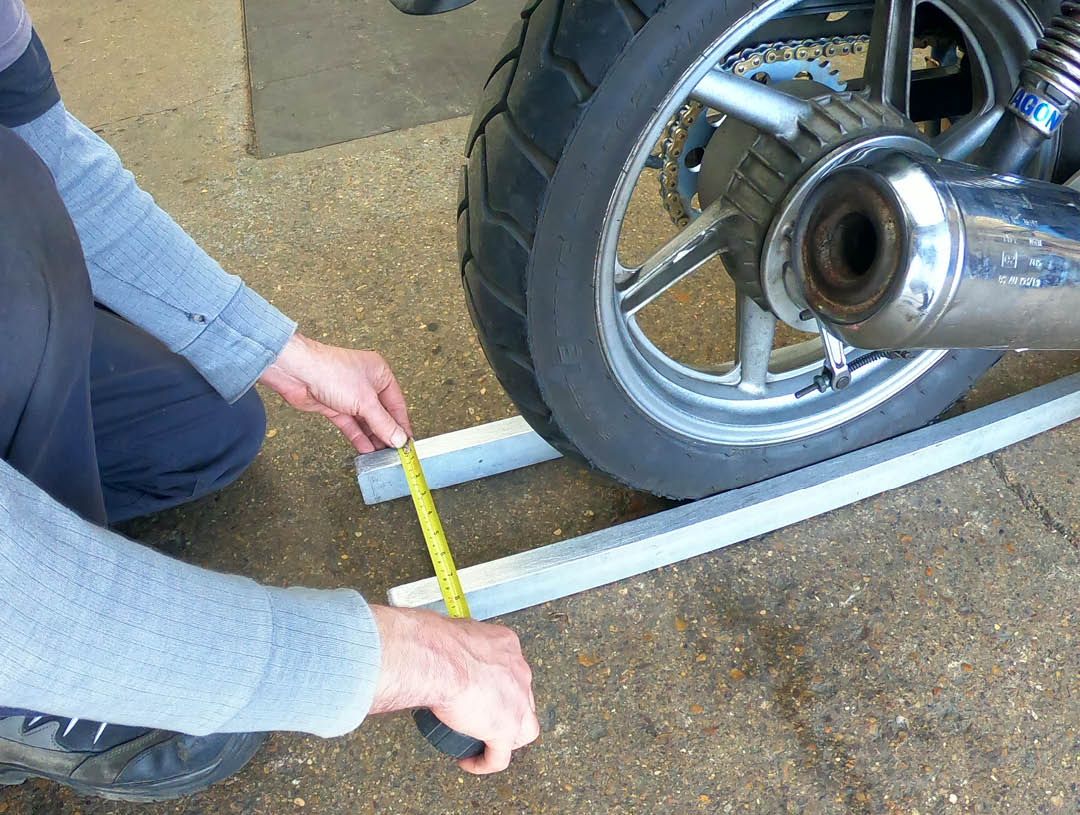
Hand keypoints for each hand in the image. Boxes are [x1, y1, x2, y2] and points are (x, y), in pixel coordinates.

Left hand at [259, 333, 412, 452]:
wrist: (296, 372)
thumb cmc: (330, 371)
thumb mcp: (365, 401)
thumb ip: (383, 423)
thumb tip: (399, 438)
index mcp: (379, 373)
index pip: (397, 404)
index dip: (402, 424)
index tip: (407, 443)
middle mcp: (366, 383)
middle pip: (382, 414)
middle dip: (387, 433)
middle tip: (395, 452)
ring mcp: (349, 395)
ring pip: (366, 421)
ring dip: (373, 438)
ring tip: (382, 455)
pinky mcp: (334, 406)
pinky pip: (351, 425)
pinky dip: (358, 438)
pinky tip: (366, 450)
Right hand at [369, 606, 538, 773]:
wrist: (438, 658)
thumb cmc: (437, 642)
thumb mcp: (451, 632)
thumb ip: (452, 640)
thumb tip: (434, 644)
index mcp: (507, 646)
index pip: (511, 669)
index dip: (498, 683)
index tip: (481, 690)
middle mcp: (519, 672)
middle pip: (522, 697)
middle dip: (507, 708)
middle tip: (483, 717)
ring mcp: (517, 702)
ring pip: (525, 729)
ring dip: (508, 738)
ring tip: (487, 743)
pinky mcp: (505, 728)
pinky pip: (500, 756)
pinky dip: (486, 762)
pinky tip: (469, 762)